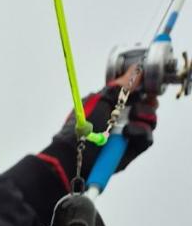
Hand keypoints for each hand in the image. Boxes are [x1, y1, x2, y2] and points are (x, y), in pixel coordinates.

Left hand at [43, 74, 157, 183]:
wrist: (74, 156)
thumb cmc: (82, 128)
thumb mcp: (101, 100)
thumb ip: (120, 86)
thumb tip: (136, 69)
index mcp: (112, 105)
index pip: (136, 93)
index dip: (144, 88)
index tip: (147, 85)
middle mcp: (122, 119)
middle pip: (148, 106)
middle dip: (148, 102)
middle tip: (142, 101)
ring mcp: (127, 135)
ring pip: (150, 121)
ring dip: (144, 115)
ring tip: (130, 118)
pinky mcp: (131, 150)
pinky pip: (147, 138)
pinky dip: (140, 131)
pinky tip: (127, 132)